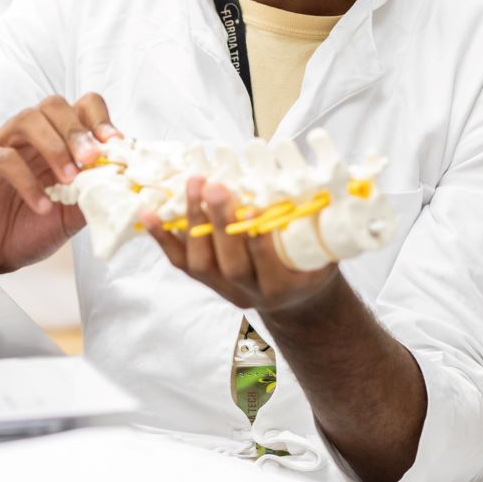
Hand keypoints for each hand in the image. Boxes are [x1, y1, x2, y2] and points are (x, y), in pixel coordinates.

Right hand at [0, 94, 118, 276]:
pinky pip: (4, 159)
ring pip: (27, 120)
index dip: (100, 120)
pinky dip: (28, 181)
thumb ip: (95, 195)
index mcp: (56, 140)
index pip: (81, 106)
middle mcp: (28, 136)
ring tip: (69, 180)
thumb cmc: (30, 228)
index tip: (114, 145)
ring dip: (55, 148)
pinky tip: (43, 205)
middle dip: (77, 130)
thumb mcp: (73, 214)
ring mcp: (1, 145)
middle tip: (90, 160)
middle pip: (53, 105)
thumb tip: (127, 184)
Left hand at [142, 177, 345, 322]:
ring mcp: (224, 290)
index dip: (258, 241)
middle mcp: (251, 294)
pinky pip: (180, 262)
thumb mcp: (326, 249)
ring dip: (194, 222)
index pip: (268, 267)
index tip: (252, 210)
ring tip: (194, 184)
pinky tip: (150, 213)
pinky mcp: (206, 281)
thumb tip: (332, 184)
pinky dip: (164, 238)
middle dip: (220, 224)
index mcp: (285, 287)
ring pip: (201, 263)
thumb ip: (324, 225)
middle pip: (230, 264)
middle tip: (215, 186)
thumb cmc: (312, 264)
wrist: (295, 298)